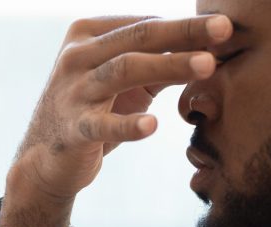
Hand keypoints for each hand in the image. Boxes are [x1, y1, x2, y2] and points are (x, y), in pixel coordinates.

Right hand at [11, 15, 231, 201]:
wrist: (45, 159)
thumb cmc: (94, 110)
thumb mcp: (125, 81)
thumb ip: (160, 62)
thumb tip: (211, 45)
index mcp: (88, 34)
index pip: (144, 24)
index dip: (186, 25)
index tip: (224, 28)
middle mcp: (76, 56)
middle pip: (138, 37)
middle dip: (184, 31)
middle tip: (224, 28)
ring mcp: (72, 91)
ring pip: (123, 69)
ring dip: (168, 65)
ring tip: (207, 65)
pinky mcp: (72, 129)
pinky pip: (102, 124)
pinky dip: (128, 125)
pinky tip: (153, 125)